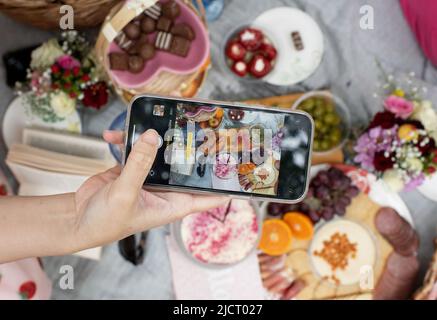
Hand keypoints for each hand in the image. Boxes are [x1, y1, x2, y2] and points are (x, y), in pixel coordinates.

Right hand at [71, 129, 226, 250]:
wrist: (77, 219)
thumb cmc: (106, 221)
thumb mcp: (125, 194)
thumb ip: (139, 165)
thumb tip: (153, 137)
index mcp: (174, 204)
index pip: (209, 196)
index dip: (226, 186)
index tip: (242, 170)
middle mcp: (165, 190)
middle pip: (186, 167)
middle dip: (192, 149)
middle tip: (202, 126)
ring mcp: (148, 178)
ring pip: (161, 154)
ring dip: (157, 139)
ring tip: (156, 119)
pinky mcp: (132, 169)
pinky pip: (136, 150)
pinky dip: (127, 141)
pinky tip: (117, 133)